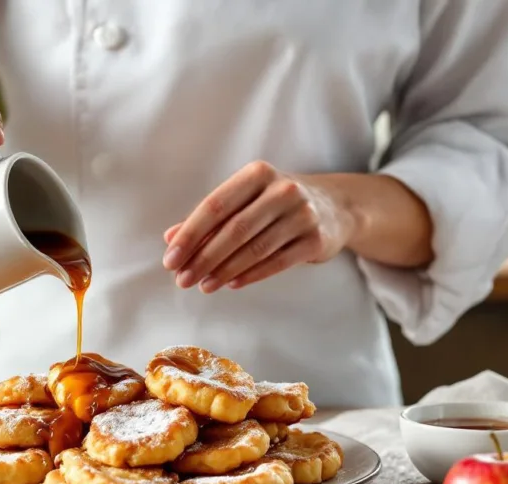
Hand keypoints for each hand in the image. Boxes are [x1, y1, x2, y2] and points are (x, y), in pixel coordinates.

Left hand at [162, 161, 356, 291]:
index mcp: (258, 174)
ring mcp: (302, 215)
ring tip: (203, 286)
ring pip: (255, 248)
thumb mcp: (246, 200)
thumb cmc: (277, 203)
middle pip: (234, 230)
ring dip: (224, 270)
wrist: (336, 206)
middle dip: (203, 258)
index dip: (190, 234)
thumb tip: (171, 238)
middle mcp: (282, 190)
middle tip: (182, 279)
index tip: (171, 259)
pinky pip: (278, 262)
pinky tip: (231, 284)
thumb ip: (209, 219)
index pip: (215, 206)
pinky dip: (251, 275)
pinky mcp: (316, 240)